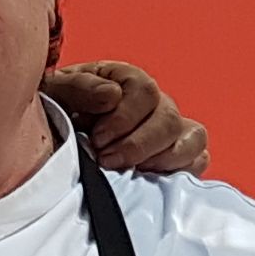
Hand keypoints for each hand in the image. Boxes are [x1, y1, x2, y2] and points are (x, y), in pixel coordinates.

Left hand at [55, 60, 205, 177]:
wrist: (55, 144)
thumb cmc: (56, 115)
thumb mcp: (54, 94)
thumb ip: (78, 88)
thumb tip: (112, 96)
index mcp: (125, 80)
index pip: (145, 91)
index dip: (123, 118)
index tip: (97, 139)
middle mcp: (153, 102)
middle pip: (169, 118)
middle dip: (138, 144)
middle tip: (108, 160)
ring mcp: (169, 129)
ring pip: (192, 137)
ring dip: (163, 158)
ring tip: (132, 170)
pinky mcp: (178, 155)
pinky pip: (199, 158)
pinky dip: (182, 168)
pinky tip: (150, 176)